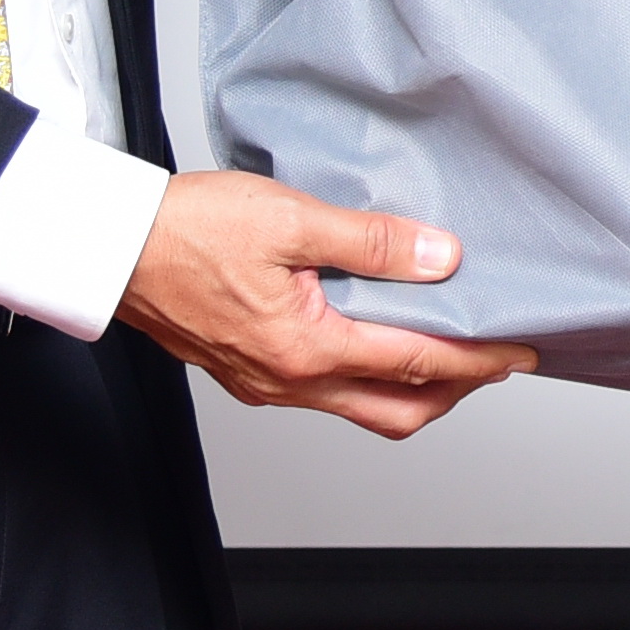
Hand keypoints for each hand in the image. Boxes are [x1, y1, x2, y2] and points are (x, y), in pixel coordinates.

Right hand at [115, 169, 532, 438]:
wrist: (108, 249)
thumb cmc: (185, 228)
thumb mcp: (289, 219)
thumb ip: (369, 242)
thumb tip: (439, 259)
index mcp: (305, 350)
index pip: (417, 365)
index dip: (478, 360)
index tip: (521, 353)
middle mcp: (288, 382)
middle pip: (396, 411)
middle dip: (455, 392)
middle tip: (495, 362)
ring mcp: (264, 384)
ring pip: (359, 408)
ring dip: (410, 389)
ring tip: (447, 352)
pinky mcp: (246, 372)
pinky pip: (324, 393)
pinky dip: (366, 377)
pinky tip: (376, 340)